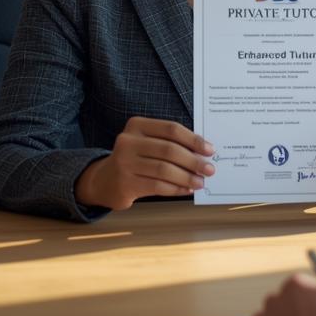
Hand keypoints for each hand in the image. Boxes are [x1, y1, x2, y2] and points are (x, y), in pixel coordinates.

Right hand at [75, 117, 214, 210]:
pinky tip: (186, 189)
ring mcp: (124, 163)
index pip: (171, 129)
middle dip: (193, 161)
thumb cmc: (135, 159)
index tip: (209, 150)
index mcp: (137, 125)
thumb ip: (170, 143)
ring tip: (200, 182)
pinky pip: (158, 186)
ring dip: (187, 177)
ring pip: (164, 170)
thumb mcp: (148, 143)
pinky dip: (176, 189)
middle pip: (169, 150)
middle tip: (209, 169)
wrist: (105, 180)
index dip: (193, 140)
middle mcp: (128, 141)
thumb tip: (203, 154)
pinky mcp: (125, 183)